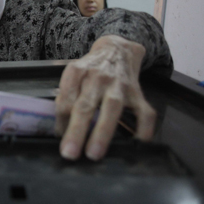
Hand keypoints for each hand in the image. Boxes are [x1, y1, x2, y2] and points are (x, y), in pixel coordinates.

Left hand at [54, 35, 155, 160]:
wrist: (116, 49)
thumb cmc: (90, 68)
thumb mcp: (73, 75)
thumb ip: (66, 96)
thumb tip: (60, 126)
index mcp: (77, 72)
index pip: (65, 99)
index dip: (61, 121)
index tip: (59, 138)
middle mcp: (98, 77)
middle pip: (85, 105)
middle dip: (76, 131)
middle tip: (69, 153)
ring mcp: (119, 85)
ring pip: (111, 108)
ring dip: (102, 133)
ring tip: (94, 154)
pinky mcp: (138, 93)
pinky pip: (144, 113)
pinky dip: (143, 130)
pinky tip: (136, 146)